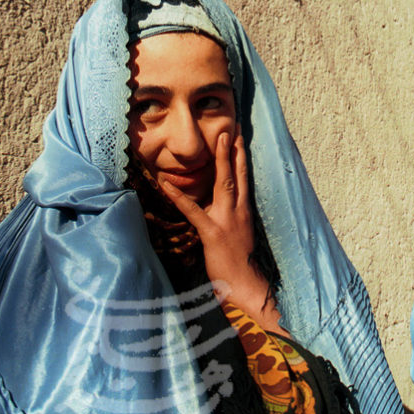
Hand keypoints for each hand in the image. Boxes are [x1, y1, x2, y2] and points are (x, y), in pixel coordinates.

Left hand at [160, 129, 286, 333]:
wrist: (247, 285)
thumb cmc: (240, 265)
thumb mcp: (238, 236)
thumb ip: (230, 218)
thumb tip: (220, 208)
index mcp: (244, 212)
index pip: (244, 179)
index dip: (241, 158)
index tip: (239, 139)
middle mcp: (239, 211)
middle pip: (238, 174)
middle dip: (234, 150)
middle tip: (232, 129)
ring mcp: (227, 220)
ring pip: (226, 183)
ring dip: (221, 160)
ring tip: (218, 139)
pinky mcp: (213, 232)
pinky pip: (193, 210)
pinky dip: (179, 196)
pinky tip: (166, 184)